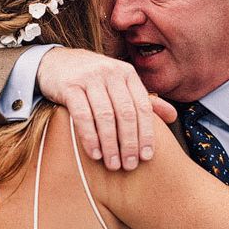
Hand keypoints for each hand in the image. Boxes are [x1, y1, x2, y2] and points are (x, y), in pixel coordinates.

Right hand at [37, 47, 176, 169]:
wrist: (55, 62)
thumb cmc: (93, 80)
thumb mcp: (121, 84)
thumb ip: (145, 100)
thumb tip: (173, 116)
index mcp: (127, 73)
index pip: (142, 107)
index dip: (147, 134)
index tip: (147, 157)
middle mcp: (110, 72)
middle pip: (126, 113)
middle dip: (130, 143)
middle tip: (130, 166)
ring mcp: (89, 78)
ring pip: (105, 116)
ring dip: (111, 144)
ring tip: (113, 165)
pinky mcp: (69, 86)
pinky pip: (82, 115)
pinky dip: (90, 137)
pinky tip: (95, 153)